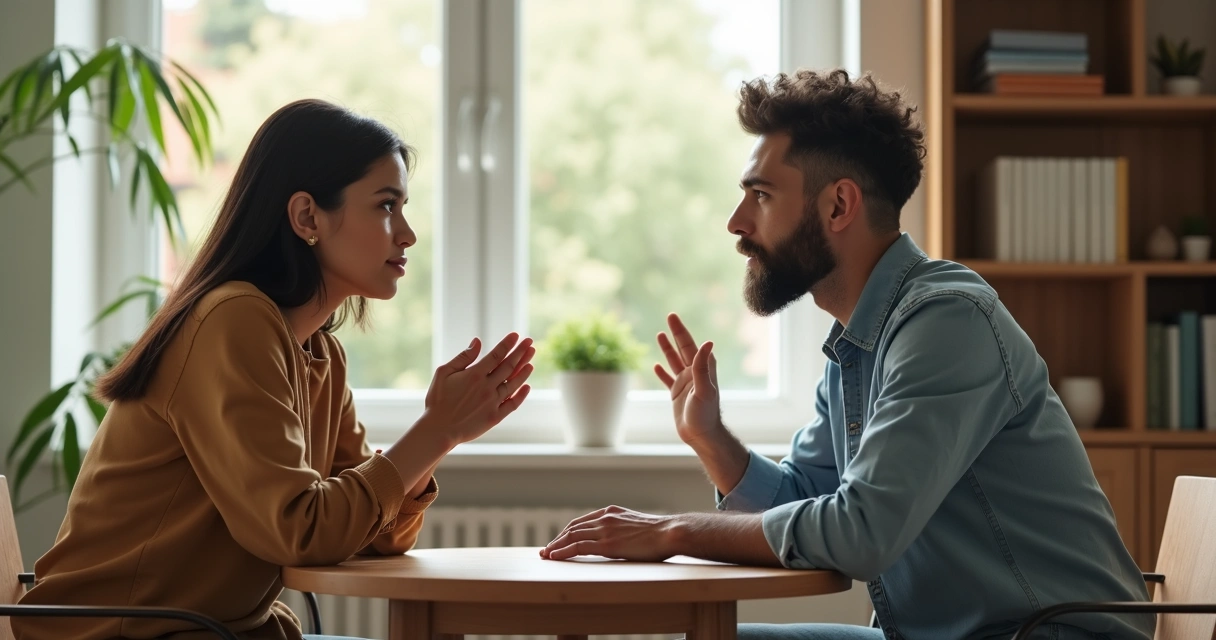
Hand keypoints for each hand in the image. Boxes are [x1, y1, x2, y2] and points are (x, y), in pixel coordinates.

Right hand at [419, 333, 533, 445]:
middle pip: (509, 366)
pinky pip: (513, 404)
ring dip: (523, 371)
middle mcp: (486, 387)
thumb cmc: (438, 400)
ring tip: (531, 360)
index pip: (496, 355)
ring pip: (513, 383)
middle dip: (520, 352)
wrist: (438, 429)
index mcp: (474, 375)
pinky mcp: (495, 417)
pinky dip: (521, 395)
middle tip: (530, 342)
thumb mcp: (444, 373)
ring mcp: (492, 402)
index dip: (507, 344)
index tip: (516, 336)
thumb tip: (477, 341)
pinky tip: (527, 386)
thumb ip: (463, 357)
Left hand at [540, 505, 678, 561]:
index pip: (581, 522)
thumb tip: (621, 539)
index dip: (567, 532)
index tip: (559, 541)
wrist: (670, 532)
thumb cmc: (660, 533)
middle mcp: (604, 518)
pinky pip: (578, 547)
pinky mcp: (607, 544)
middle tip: (546, 550)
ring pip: (571, 536)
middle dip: (557, 539)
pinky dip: (563, 551)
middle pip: (572, 528)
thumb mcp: (637, 525)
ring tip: (546, 555)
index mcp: (611, 512)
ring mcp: (605, 530)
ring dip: (556, 546)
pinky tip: (555, 557)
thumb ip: (623, 528)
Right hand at [654, 313, 722, 445]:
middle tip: (670, 317)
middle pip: (683, 348)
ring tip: (660, 335)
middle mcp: (694, 373)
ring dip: (668, 349)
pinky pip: (668, 380)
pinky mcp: (678, 395)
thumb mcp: (704, 389)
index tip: (672, 317)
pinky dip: (662, 373)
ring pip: (674, 361)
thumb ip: (702, 366)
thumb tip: (707, 342)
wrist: (702, 435)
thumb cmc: (706, 414)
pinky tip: (656, 367)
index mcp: (702, 369)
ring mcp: (686, 383)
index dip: (681, 330)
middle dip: (676, 333)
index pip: (690, 344)